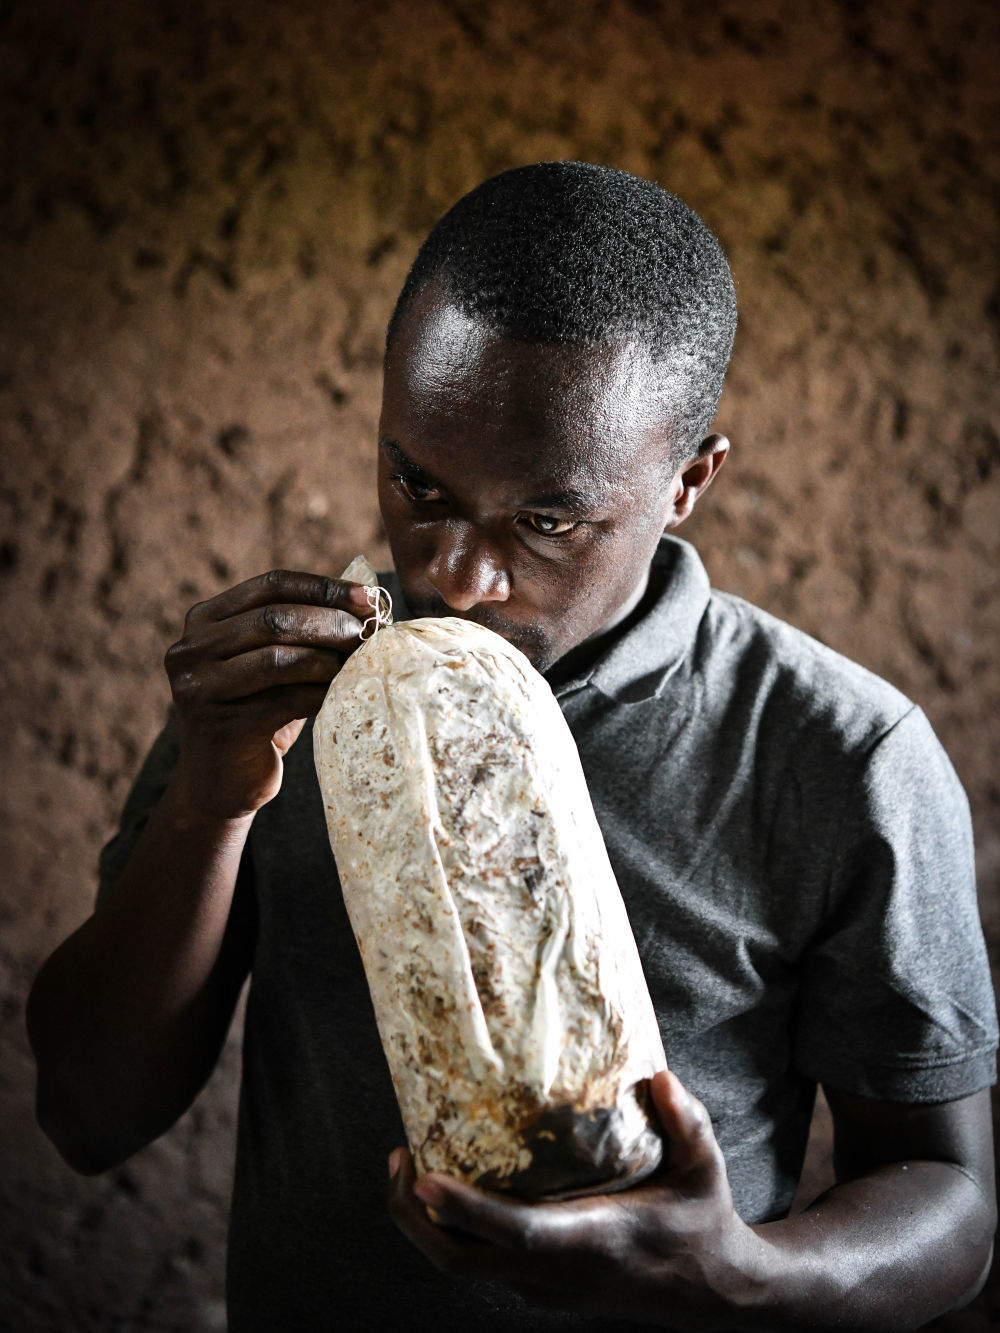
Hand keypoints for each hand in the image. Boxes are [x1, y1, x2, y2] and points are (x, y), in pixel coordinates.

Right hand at [164, 569, 371, 818]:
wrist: (220, 784)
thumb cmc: (257, 713)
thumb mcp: (270, 662)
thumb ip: (299, 628)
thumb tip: (366, 600)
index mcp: (203, 620)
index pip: (270, 585)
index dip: (324, 587)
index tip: (369, 597)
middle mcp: (190, 649)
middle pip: (275, 619)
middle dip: (331, 622)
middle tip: (370, 632)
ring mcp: (199, 688)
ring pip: (279, 658)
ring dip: (329, 658)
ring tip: (360, 662)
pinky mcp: (221, 726)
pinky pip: (286, 699)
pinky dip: (322, 693)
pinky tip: (343, 694)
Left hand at [388, 1070, 760, 1326]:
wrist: (711, 1294)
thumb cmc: (702, 1222)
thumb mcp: (705, 1168)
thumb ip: (686, 1121)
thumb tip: (661, 1076)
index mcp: (595, 1240)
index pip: (520, 1234)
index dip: (468, 1209)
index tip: (423, 1178)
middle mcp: (560, 1272)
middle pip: (464, 1261)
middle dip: (415, 1218)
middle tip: (398, 1159)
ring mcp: (545, 1287)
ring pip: (464, 1267)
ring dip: (424, 1225)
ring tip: (406, 1164)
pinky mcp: (540, 1288)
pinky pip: (481, 1264)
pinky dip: (452, 1230)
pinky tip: (447, 1186)